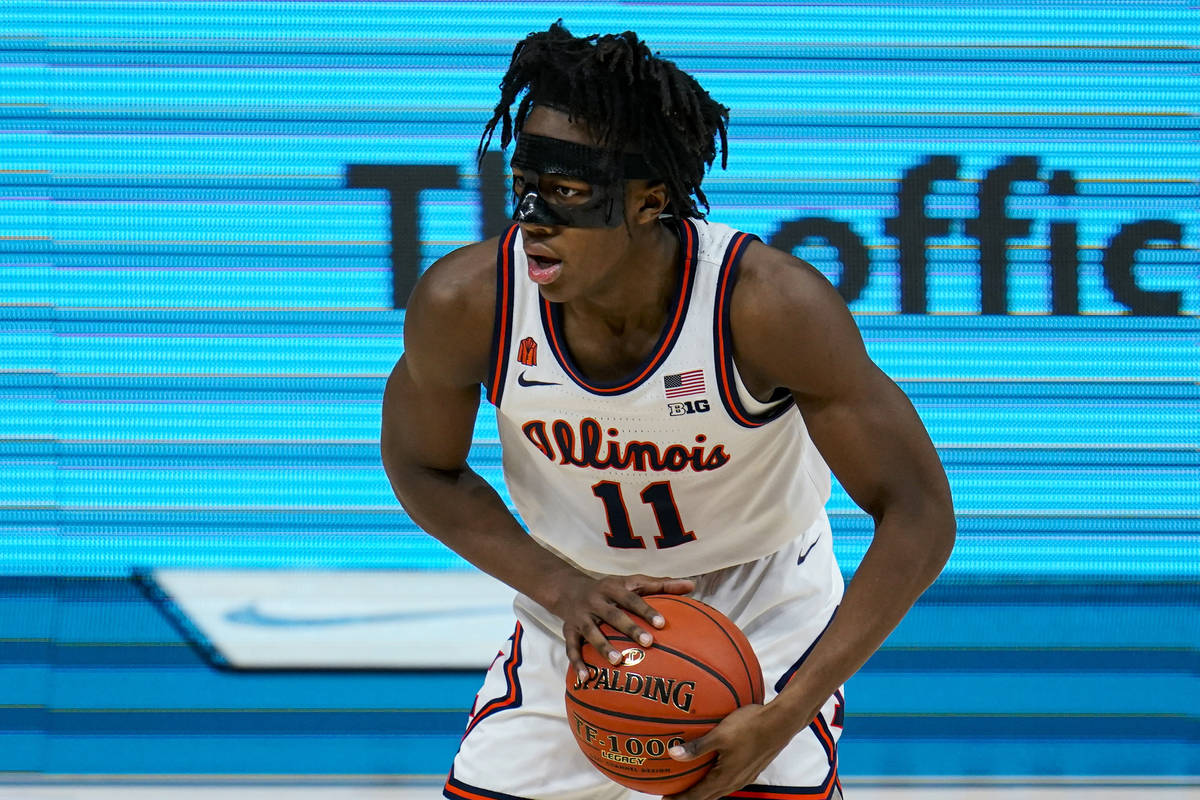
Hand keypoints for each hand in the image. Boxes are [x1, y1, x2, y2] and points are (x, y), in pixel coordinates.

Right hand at [551, 573, 694, 681]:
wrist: (568, 589)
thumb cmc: (611, 589)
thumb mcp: (632, 582)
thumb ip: (661, 585)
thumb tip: (692, 585)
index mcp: (613, 587)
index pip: (632, 598)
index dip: (647, 610)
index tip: (663, 624)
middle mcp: (595, 601)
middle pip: (613, 615)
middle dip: (630, 629)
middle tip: (648, 643)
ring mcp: (580, 616)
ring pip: (591, 632)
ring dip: (603, 647)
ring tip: (618, 662)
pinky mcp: (568, 630)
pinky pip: (571, 648)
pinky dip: (577, 664)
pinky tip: (586, 680)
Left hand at [664, 704, 790, 799]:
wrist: (780, 723)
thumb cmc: (750, 726)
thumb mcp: (720, 734)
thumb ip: (697, 746)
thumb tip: (673, 754)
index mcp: (725, 777)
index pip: (697, 795)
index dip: (680, 799)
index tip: (665, 799)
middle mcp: (735, 782)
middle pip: (707, 796)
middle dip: (690, 798)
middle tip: (673, 796)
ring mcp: (745, 777)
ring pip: (719, 790)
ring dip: (703, 791)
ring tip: (689, 787)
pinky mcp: (751, 769)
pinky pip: (728, 781)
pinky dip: (715, 782)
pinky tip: (712, 771)